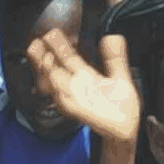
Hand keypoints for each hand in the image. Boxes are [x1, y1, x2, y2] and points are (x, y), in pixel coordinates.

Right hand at [23, 28, 140, 145]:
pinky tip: (56, 83)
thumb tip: (113, 36)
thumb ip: (116, 58)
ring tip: (45, 59)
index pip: (68, 57)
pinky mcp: (82, 113)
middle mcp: (77, 87)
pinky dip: (60, 93)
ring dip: (49, 74)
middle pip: (55, 69)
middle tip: (36, 43)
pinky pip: (66, 103)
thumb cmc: (121, 109)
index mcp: (86, 77)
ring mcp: (77, 100)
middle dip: (43, 57)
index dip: (58, 45)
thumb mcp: (120, 78)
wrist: (127, 131)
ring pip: (56, 85)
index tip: (50, 33)